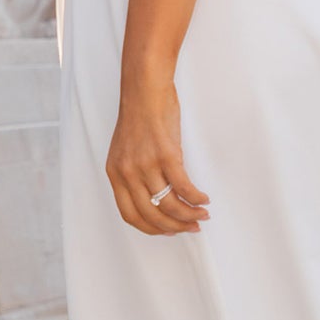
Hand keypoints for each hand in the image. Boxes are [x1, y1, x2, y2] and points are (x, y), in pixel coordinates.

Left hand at [106, 76, 209, 235]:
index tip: (168, 231)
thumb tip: (157, 197)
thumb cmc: (140, 115)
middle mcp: (127, 173)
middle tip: (192, 227)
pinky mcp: (164, 154)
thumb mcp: (128, 150)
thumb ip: (136, 174)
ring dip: (189, 215)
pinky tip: (204, 199)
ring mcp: (145, 164)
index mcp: (115, 173)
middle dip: (175, 226)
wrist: (144, 88)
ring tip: (202, 215)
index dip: (151, 228)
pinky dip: (196, 197)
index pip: (130, 215)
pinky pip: (182, 186)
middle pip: (151, 215)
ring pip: (168, 204)